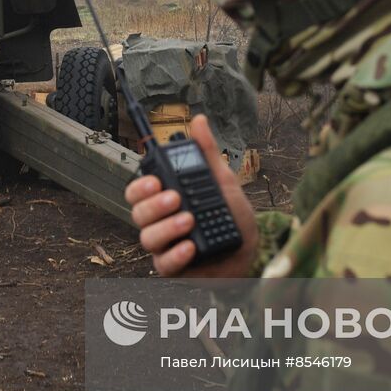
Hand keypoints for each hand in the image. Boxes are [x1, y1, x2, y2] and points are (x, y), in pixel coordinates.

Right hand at [124, 114, 257, 277]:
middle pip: (138, 214)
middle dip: (153, 205)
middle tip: (176, 198)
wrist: (253, 250)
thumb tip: (199, 121)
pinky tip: (190, 247)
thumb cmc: (233, 216)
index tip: (156, 181)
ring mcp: (166, 247)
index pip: (138, 192)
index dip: (140, 186)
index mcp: (165, 200)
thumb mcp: (222, 181)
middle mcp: (160, 223)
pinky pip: (164, 265)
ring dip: (166, 228)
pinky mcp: (176, 269)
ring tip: (189, 220)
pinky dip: (175, 255)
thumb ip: (207, 154)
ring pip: (148, 238)